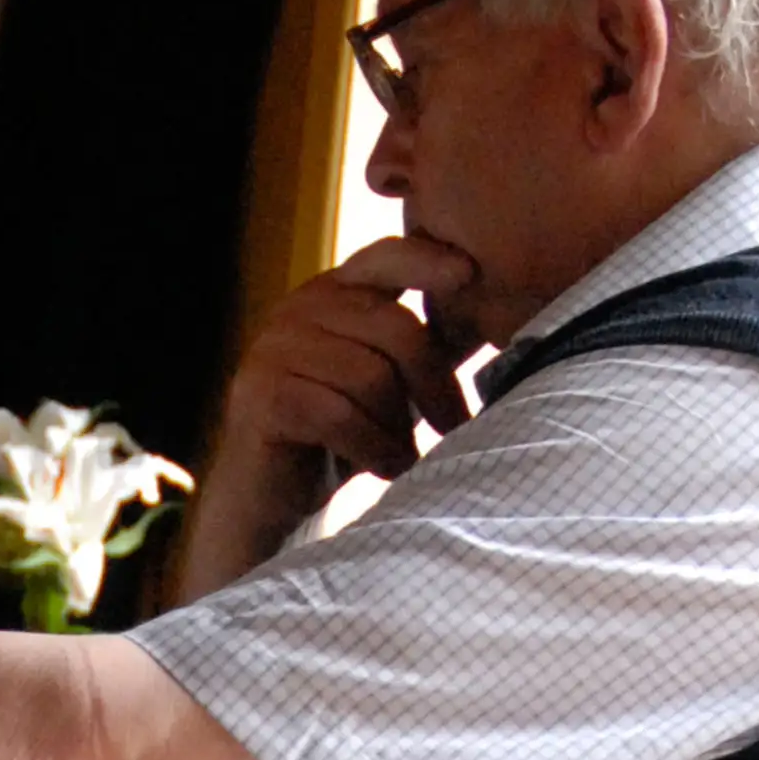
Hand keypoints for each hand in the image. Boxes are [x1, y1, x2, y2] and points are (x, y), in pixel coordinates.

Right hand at [186, 240, 478, 583]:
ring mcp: (273, 351)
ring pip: (370, 376)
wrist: (268, 501)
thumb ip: (423, 348)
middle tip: (455, 425)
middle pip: (393, 328)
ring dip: (399, 426)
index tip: (470, 275)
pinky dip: (374, 449)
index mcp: (331, 295)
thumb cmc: (339, 440)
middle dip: (434, 383)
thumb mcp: (389, 385)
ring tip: (405, 455)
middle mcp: (296, 311)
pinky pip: (339, 415)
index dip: (427, 261)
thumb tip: (496, 315)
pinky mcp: (262, 397)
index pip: (384, 258)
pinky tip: (386, 468)